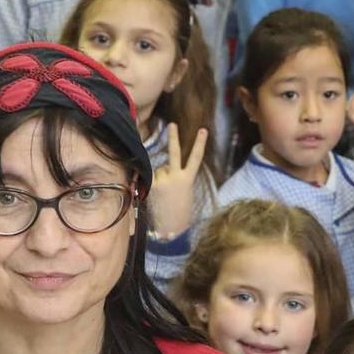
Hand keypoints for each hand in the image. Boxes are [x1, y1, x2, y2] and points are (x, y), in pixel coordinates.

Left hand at [149, 124, 209, 241]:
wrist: (171, 229)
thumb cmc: (179, 213)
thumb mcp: (184, 193)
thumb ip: (176, 179)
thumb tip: (164, 170)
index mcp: (188, 180)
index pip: (196, 158)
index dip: (200, 144)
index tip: (203, 130)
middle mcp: (176, 177)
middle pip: (174, 153)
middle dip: (173, 137)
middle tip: (172, 124)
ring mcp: (163, 180)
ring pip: (159, 170)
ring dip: (159, 178)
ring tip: (163, 195)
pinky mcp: (152, 186)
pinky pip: (150, 178)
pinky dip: (151, 184)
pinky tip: (156, 196)